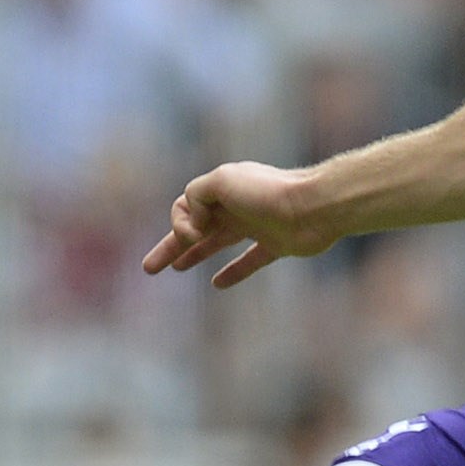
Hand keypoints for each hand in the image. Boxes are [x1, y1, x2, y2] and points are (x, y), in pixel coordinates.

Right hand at [142, 162, 326, 289]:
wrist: (316, 207)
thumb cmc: (269, 193)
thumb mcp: (223, 181)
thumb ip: (198, 194)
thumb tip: (196, 220)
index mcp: (222, 188)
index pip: (185, 206)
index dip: (181, 223)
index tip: (196, 232)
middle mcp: (236, 205)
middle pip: (195, 228)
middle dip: (170, 246)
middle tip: (148, 268)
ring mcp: (255, 225)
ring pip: (217, 242)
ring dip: (194, 255)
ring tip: (175, 269)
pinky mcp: (275, 244)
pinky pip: (249, 260)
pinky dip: (233, 272)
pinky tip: (218, 284)